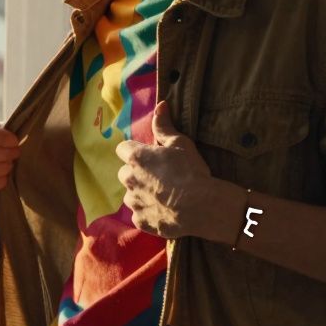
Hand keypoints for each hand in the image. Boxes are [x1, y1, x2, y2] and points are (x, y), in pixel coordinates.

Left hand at [114, 101, 219, 239]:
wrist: (202, 206)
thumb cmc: (191, 171)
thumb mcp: (180, 143)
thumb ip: (164, 125)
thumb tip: (160, 104)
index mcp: (136, 158)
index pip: (123, 149)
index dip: (136, 152)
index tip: (150, 156)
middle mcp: (129, 179)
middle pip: (126, 173)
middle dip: (138, 174)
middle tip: (160, 177)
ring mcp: (133, 202)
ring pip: (132, 195)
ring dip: (142, 194)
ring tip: (164, 196)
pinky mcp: (140, 221)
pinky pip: (140, 215)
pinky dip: (149, 213)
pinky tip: (165, 211)